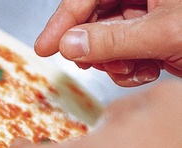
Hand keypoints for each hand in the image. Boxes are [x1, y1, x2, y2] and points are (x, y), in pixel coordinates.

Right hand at [35, 0, 181, 86]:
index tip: (43, 48)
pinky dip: (128, 68)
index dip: (63, 23)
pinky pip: (125, 53)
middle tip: (88, 64)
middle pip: (95, 20)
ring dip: (113, 62)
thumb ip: (112, 40)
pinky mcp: (152, 37)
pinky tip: (145, 71)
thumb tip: (69, 45)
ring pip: (107, 41)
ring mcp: (147, 17)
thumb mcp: (163, 33)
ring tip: (132, 68)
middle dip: (93, 47)